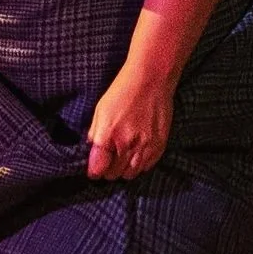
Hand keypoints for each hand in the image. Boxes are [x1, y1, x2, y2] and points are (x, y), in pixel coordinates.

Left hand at [85, 59, 174, 181]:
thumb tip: (93, 148)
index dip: (94, 171)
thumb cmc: (123, 90)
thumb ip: (95, 132)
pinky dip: (139, 165)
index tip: (93, 170)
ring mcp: (145, 147)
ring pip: (131, 174)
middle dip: (108, 170)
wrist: (151, 79)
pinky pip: (146, 167)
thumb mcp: (100, 109)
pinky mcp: (159, 146)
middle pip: (114, 174)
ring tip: (121, 159)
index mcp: (108, 135)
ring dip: (124, 170)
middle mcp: (126, 145)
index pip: (98, 168)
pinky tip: (135, 154)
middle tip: (107, 162)